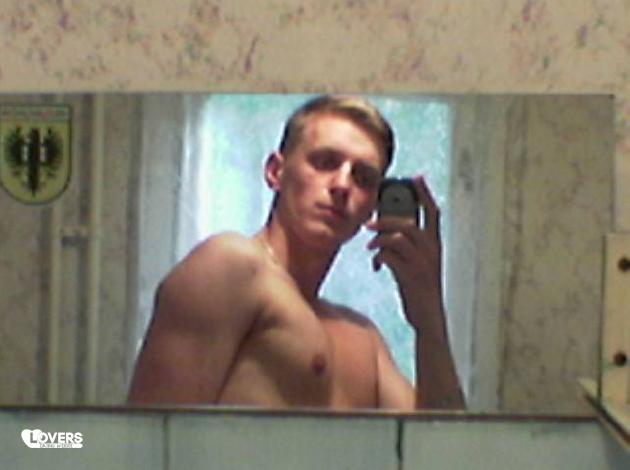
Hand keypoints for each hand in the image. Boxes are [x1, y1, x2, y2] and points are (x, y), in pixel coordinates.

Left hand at [366, 175, 442, 329]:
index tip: (415, 177)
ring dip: (379, 238)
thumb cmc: (419, 289)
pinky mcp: (411, 277)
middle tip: (369, 222)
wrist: (428, 317)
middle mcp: (432, 251)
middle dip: (387, 219)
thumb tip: (384, 232)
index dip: (425, 193)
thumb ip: (407, 247)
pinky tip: (375, 265)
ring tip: (369, 243)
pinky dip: (379, 257)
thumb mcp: (418, 264)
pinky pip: (391, 257)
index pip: (434, 212)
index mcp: (435, 245)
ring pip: (399, 238)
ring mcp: (422, 264)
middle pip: (410, 223)